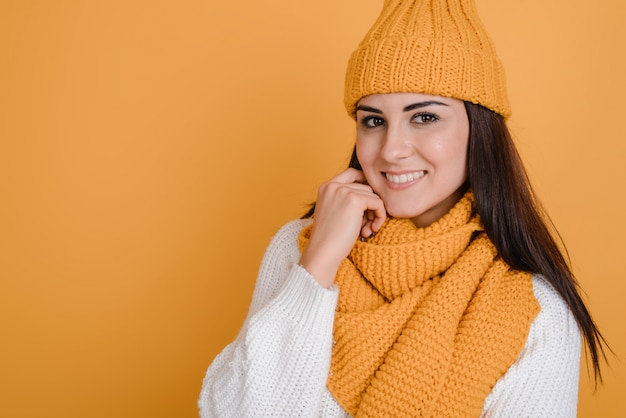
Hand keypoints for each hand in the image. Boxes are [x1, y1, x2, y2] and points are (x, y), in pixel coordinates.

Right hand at [299, 168, 385, 287]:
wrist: (323, 251)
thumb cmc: (329, 238)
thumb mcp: (334, 212)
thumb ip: (346, 200)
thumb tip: (373, 195)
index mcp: (326, 187)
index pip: (351, 173)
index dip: (364, 183)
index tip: (370, 200)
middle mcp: (333, 185)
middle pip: (365, 187)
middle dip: (369, 206)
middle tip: (366, 225)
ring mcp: (344, 191)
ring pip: (373, 196)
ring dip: (374, 214)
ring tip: (366, 230)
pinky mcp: (355, 199)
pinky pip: (378, 203)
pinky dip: (380, 216)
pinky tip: (372, 229)